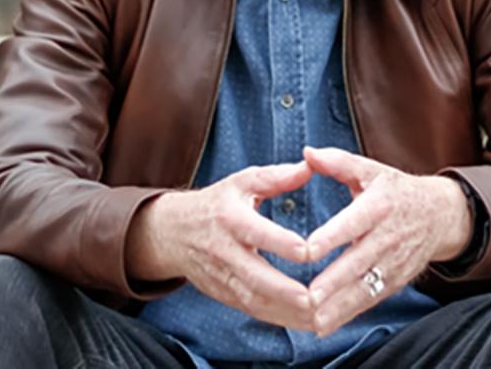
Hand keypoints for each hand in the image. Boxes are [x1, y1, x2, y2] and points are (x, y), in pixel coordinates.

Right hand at [125, 161, 314, 329]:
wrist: (172, 233)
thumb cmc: (217, 204)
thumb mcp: (241, 182)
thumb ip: (276, 177)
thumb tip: (309, 166)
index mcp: (230, 218)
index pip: (256, 232)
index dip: (280, 243)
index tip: (307, 251)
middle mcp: (225, 251)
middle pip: (254, 275)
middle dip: (283, 290)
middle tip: (314, 298)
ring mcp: (223, 277)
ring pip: (254, 300)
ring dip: (286, 312)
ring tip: (318, 317)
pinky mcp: (225, 295)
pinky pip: (254, 311)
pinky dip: (280, 319)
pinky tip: (307, 323)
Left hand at [303, 146, 472, 336]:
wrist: (440, 215)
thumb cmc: (396, 190)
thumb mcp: (371, 170)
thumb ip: (338, 162)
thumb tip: (308, 152)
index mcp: (379, 204)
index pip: (353, 222)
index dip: (331, 236)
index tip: (308, 250)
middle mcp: (388, 236)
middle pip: (359, 261)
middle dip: (335, 281)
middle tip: (309, 296)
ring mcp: (394, 262)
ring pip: (365, 286)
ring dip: (340, 305)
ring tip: (314, 319)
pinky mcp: (395, 280)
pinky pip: (371, 299)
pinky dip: (349, 314)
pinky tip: (326, 325)